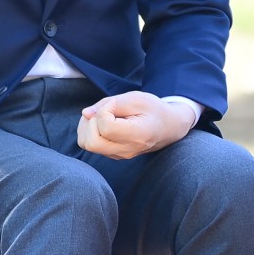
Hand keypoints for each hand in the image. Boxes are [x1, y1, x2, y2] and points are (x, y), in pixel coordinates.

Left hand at [77, 92, 198, 159]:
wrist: (168, 127)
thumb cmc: (153, 110)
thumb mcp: (136, 99)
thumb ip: (109, 104)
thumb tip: (85, 113)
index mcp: (137, 135)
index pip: (106, 127)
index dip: (104, 111)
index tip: (114, 103)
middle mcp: (127, 150)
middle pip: (91, 143)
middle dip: (90, 122)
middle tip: (103, 110)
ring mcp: (119, 155)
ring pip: (87, 144)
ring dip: (86, 126)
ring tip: (102, 114)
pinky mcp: (113, 154)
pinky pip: (90, 144)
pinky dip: (89, 130)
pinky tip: (102, 121)